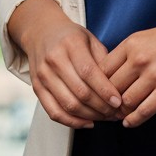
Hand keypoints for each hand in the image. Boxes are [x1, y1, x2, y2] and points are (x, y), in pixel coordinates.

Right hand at [8, 0, 122, 128]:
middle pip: (79, 92)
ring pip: (68, 105)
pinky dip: (72, 122)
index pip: (88, 72)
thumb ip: (104, 60)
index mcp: (71, 44)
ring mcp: (43, 75)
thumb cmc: (71, 37)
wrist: (41, 33)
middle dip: (101, 107)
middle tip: (116, 113)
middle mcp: (54, 60)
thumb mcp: (90, 39)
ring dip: (90, 116)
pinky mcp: (37, 88)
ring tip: (106, 118)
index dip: (104, 90)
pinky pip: (54, 112)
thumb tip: (118, 86)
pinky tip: (88, 122)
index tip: (118, 101)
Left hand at [101, 6, 155, 126]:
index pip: (102, 70)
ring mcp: (154, 74)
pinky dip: (134, 120)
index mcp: (132, 43)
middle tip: (106, 109)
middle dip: (106, 102)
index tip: (98, 94)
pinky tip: (131, 121)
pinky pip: (144, 111)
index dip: (97, 86)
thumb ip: (131, 53)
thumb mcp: (149, 37)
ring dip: (120, 112)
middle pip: (110, 88)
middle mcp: (140, 58)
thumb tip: (115, 74)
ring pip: (125, 102)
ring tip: (119, 115)